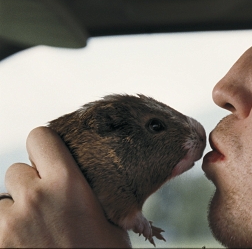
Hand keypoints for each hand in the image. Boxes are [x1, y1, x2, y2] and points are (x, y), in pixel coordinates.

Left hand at [0, 127, 130, 247]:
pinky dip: (5, 234)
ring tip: (34, 233)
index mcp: (68, 186)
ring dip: (13, 213)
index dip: (44, 147)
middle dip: (28, 186)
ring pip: (1, 202)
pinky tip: (26, 245)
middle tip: (45, 207)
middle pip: (16, 170)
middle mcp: (35, 198)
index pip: (40, 137)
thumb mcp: (112, 221)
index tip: (49, 159)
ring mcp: (10, 223)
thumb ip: (96, 192)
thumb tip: (116, 170)